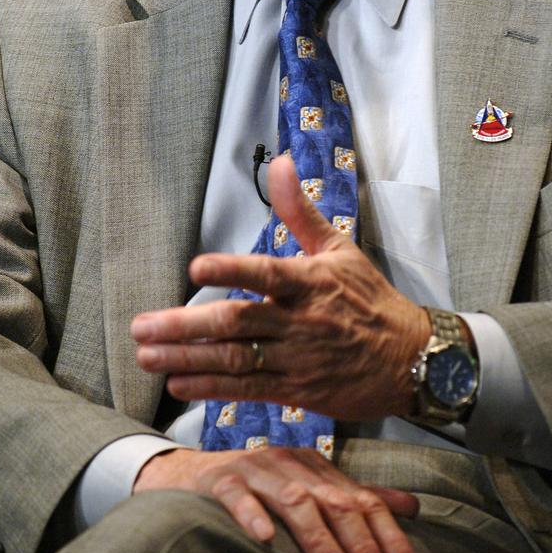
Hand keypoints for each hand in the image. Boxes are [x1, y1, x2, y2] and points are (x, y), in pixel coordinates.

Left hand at [131, 154, 430, 420]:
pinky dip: (212, 387)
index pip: (267, 274)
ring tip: (147, 357)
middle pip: (237, 323)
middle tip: (141, 327)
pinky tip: (178, 384)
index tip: (195, 267)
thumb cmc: (370, 299)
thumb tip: (280, 163)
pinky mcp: (297, 390)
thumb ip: (299, 210)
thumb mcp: (339, 248)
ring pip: (236, 360)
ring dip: (188, 360)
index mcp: (310, 282)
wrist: (411, 359)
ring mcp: (297, 359)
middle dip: (185, 326)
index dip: (231, 270)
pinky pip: (248, 389)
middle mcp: (301, 322)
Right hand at [133, 445, 420, 552]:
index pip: (362, 501)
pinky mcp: (221, 480)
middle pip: (333, 502)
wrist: (191, 474)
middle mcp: (291, 464)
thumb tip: (413, 506)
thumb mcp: (310, 488)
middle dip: (360, 545)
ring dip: (316, 538)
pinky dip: (252, 515)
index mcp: (317, 468)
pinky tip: (265, 539)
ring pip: (293, 500)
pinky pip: (237, 496)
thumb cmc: (259, 489)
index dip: (388, 536)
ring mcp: (256, 470)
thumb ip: (357, 498)